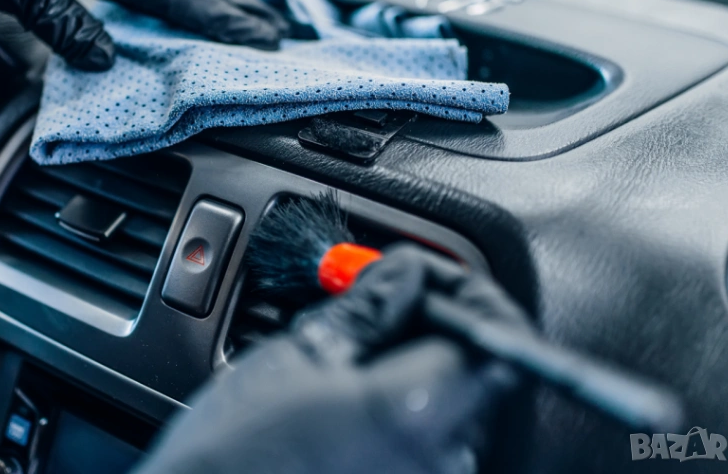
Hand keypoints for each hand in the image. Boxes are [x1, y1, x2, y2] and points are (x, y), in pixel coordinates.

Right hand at [134, 245, 532, 473]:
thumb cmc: (232, 455)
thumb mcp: (296, 358)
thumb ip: (368, 309)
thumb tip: (407, 273)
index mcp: (417, 412)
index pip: (494, 332)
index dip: (465, 289)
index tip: (426, 273)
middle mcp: (440, 460)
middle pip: (473, 367)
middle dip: (432, 319)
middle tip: (377, 299)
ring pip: (450, 402)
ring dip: (414, 360)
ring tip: (349, 350)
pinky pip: (428, 441)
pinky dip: (402, 402)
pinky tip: (349, 395)